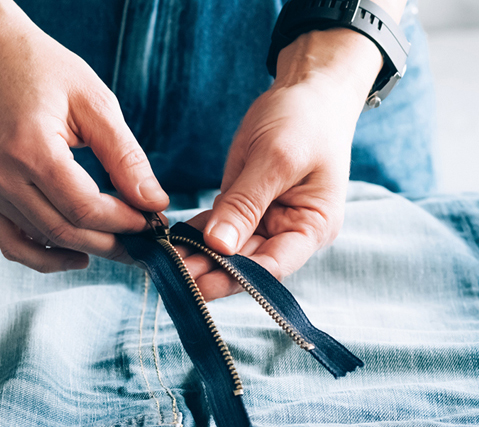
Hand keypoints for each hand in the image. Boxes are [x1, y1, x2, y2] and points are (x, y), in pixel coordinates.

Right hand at [0, 0, 167, 272]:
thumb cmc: (45, 70)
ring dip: (86, 248)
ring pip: (43, 238)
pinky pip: (12, 242)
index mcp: (30, 147)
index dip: (124, 220)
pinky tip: (78, 254)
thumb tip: (154, 201)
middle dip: (112, 242)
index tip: (153, 219)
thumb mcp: (95, 103)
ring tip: (121, 244)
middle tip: (145, 242)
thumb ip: (125, 156)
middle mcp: (0, 174)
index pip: (84, 206)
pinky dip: (44, 256)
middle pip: (65, 230)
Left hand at [182, 28, 384, 299]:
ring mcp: (268, 220)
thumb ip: (246, 203)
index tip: (201, 283)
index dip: (238, 279)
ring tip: (165, 264)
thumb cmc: (305, 119)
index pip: (275, 266)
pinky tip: (170, 242)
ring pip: (230, 250)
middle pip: (250, 264)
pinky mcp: (246, 206)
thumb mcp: (275, 158)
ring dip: (200, 257)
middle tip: (172, 277)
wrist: (309, 91)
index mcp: (313, 227)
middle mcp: (292, 231)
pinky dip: (196, 235)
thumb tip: (219, 246)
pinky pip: (219, 227)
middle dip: (212, 271)